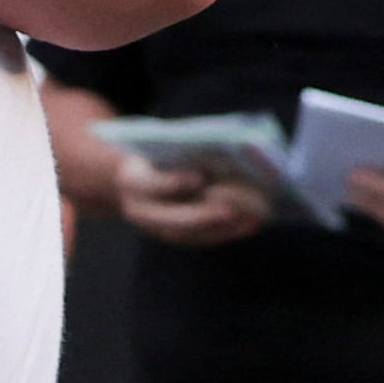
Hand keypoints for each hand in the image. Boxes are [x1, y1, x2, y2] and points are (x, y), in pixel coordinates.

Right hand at [111, 151, 270, 246]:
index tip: (199, 177)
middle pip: (171, 219)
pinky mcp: (172, 234)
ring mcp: (154, 226)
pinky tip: (250, 223)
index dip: (174, 183)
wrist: (133, 177)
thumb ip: (183, 149)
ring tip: (251, 219)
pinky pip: (200, 237)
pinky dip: (226, 231)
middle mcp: (139, 209)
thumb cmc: (155, 150)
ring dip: (221, 228)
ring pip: (188, 234)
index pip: (151, 184)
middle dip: (203, 216)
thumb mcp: (161, 144)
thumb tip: (225, 153)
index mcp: (131, 180)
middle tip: (232, 210)